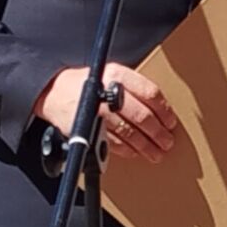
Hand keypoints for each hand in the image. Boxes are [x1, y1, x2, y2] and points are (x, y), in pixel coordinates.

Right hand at [36, 62, 177, 163]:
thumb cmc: (88, 83)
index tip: (171, 121)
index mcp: (117, 75)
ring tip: (156, 152)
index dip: (164, 110)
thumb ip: (135, 88)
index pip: (150, 94)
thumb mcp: (112, 74)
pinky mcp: (89, 129)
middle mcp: (108, 93)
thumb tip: (160, 110)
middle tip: (167, 141)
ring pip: (130, 133)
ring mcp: (98, 113)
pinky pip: (114, 143)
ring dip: (146, 146)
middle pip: (142, 116)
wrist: (55, 92)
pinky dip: (128, 150)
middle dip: (158, 133)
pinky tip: (136, 152)